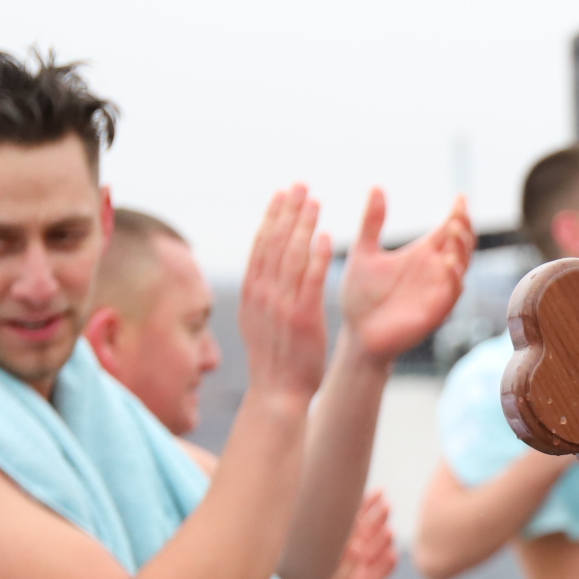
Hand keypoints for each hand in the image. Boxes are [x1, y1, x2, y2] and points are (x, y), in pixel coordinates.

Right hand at [239, 186, 331, 407]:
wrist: (278, 393)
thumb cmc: (274, 359)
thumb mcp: (257, 321)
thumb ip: (261, 294)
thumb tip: (263, 271)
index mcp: (251, 293)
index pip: (261, 245)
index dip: (271, 217)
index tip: (281, 194)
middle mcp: (263, 294)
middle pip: (275, 242)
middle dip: (287, 211)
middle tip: (300, 185)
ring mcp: (282, 305)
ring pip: (292, 255)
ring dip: (303, 225)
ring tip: (315, 201)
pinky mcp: (304, 317)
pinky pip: (312, 281)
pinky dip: (317, 256)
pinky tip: (327, 236)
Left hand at [307, 490, 396, 578]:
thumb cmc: (296, 578)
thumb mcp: (315, 553)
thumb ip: (334, 541)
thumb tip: (351, 526)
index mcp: (332, 543)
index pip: (353, 520)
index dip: (366, 506)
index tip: (379, 492)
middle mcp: (344, 558)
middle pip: (367, 534)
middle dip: (378, 518)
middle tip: (387, 504)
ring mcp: (353, 575)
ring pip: (374, 554)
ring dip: (383, 541)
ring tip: (389, 531)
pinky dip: (386, 568)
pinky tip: (393, 555)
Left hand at [340, 190, 473, 361]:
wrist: (358, 335)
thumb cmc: (360, 297)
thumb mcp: (364, 252)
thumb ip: (372, 222)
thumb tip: (377, 186)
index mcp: (421, 255)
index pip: (447, 229)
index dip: (458, 213)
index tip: (461, 197)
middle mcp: (434, 270)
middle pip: (461, 243)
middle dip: (464, 227)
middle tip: (457, 213)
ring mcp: (438, 289)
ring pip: (463, 264)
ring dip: (462, 247)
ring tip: (453, 230)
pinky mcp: (437, 309)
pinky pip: (453, 290)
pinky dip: (454, 275)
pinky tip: (448, 261)